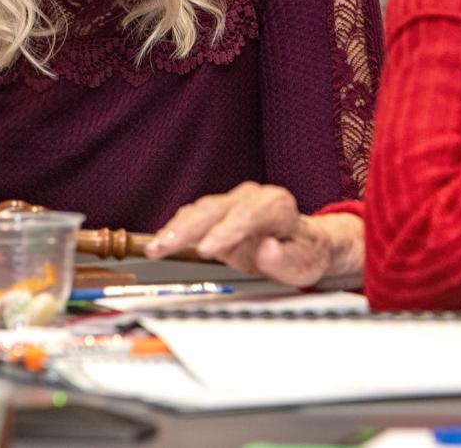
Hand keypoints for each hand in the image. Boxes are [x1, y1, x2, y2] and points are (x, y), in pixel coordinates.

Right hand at [147, 182, 363, 286]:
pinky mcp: (217, 214)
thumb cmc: (303, 252)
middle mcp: (252, 198)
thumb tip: (267, 250)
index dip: (225, 231)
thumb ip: (285, 259)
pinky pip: (193, 216)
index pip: (247, 214)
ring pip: (200, 209)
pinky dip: (175, 228)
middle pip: (216, 208)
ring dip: (176, 227)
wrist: (302, 242)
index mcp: (277, 206)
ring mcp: (232, 203)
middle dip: (188, 227)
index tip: (207, 250)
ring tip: (156, 247)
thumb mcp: (304, 263)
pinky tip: (160, 241)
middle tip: (165, 246)